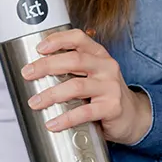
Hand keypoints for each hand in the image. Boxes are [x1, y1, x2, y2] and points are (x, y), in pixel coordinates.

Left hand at [18, 28, 151, 145]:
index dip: (58, 39)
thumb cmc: (105, 93)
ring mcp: (110, 86)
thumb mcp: (93, 74)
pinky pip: (85, 112)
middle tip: (27, 74)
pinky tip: (53, 123)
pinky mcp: (112, 107)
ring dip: (51, 94)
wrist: (133, 116)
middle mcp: (106, 67)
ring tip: (35, 102)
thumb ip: (72, 68)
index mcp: (99, 55)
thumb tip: (36, 70)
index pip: (79, 38)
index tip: (39, 48)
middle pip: (73, 60)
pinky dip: (66, 118)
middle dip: (46, 66)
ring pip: (76, 86)